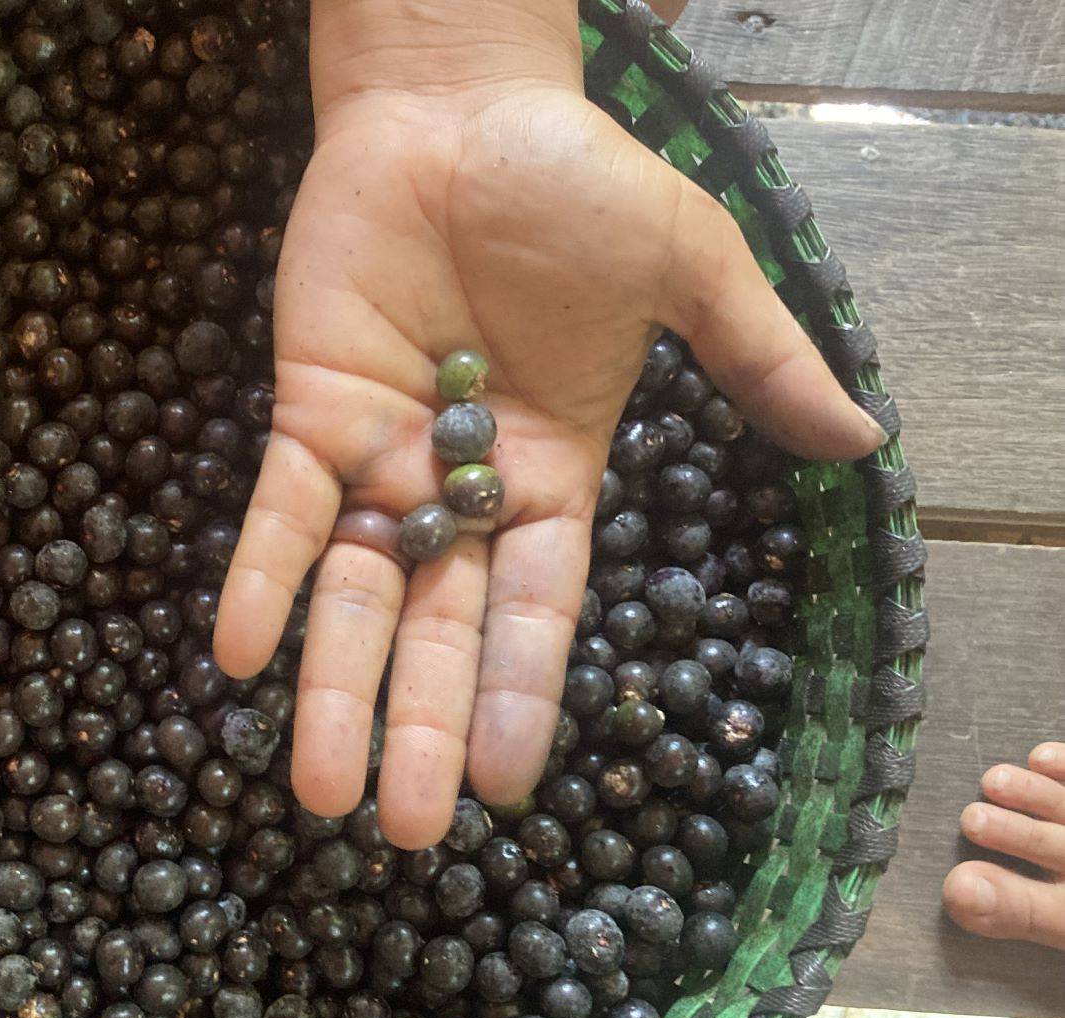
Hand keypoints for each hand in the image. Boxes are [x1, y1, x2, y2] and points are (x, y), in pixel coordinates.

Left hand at [214, 0, 886, 846]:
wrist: (459, 106)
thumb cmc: (575, 183)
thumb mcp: (687, 267)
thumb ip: (755, 357)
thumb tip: (862, 440)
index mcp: (554, 476)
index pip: (534, 609)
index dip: (515, 695)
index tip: (499, 787)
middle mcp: (463, 488)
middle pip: (436, 629)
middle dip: (417, 725)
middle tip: (403, 832)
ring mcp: (382, 457)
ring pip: (352, 593)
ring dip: (332, 686)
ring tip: (315, 786)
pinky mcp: (308, 413)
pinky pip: (279, 512)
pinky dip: (257, 577)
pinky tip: (235, 653)